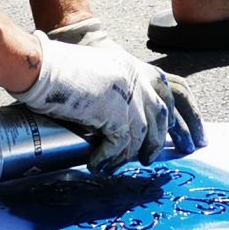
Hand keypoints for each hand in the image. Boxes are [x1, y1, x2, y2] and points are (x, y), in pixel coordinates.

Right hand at [11, 36, 204, 169]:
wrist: (39, 64)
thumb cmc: (53, 68)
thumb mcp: (92, 73)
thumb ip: (108, 90)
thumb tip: (109, 120)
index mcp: (132, 66)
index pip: (171, 89)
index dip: (184, 114)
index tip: (189, 134)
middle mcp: (135, 78)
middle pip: (163, 113)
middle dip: (170, 138)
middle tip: (164, 158)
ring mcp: (127, 95)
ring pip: (143, 134)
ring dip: (134, 154)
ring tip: (123, 165)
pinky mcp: (114, 112)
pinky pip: (121, 144)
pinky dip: (110, 158)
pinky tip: (98, 165)